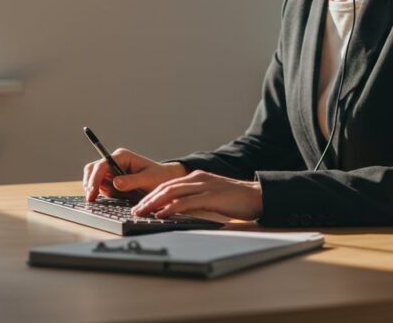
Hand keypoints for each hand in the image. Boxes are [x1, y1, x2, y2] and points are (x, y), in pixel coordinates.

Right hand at [82, 148, 187, 201]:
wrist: (164, 180)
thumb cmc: (158, 177)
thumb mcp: (148, 179)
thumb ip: (132, 181)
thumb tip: (116, 183)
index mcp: (122, 156)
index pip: (102, 165)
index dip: (94, 179)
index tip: (92, 193)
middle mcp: (114, 161)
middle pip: (92, 169)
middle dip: (90, 183)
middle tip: (92, 200)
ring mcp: (112, 171)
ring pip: (93, 179)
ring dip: (96, 189)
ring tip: (112, 197)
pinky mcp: (111, 180)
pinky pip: (100, 187)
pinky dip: (102, 193)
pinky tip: (114, 197)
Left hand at [132, 170, 263, 220]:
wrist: (257, 196)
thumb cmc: (234, 199)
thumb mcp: (210, 196)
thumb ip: (193, 200)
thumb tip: (174, 210)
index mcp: (197, 177)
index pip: (168, 185)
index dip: (152, 195)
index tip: (139, 206)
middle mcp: (198, 178)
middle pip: (166, 187)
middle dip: (148, 199)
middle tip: (135, 211)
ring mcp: (205, 186)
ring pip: (173, 192)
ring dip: (155, 203)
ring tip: (142, 213)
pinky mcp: (211, 196)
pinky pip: (187, 202)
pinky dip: (172, 208)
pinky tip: (163, 214)